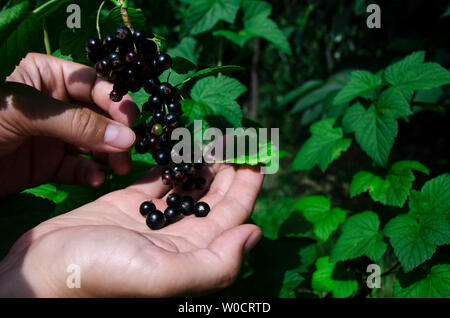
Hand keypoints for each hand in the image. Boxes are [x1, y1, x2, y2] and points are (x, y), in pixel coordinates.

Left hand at [0, 53, 139, 196]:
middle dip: (115, 133)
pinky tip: (94, 179)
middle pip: (100, 116)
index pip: (93, 84)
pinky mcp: (49, 164)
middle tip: (128, 152)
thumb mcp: (27, 114)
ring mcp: (54, 136)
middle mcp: (56, 105)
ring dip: (109, 156)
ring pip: (94, 143)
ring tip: (117, 169)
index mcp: (47, 77)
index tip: (133, 122)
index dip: (116, 101)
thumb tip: (128, 137)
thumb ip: (78, 124)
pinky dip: (90, 173)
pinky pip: (78, 167)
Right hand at [0, 164, 263, 296]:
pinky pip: (157, 182)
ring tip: (213, 140)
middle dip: (228, 171)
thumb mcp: (164, 274)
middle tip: (236, 141)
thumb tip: (254, 233)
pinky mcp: (126, 206)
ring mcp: (152, 220)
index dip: (247, 186)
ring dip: (203, 166)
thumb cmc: (100, 273)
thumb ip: (216, 263)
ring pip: (188, 188)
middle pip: (214, 199)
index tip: (256, 156)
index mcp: (192, 254)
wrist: (41, 271)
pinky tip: (182, 149)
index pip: (232, 215)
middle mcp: (177, 238)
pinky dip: (171, 165)